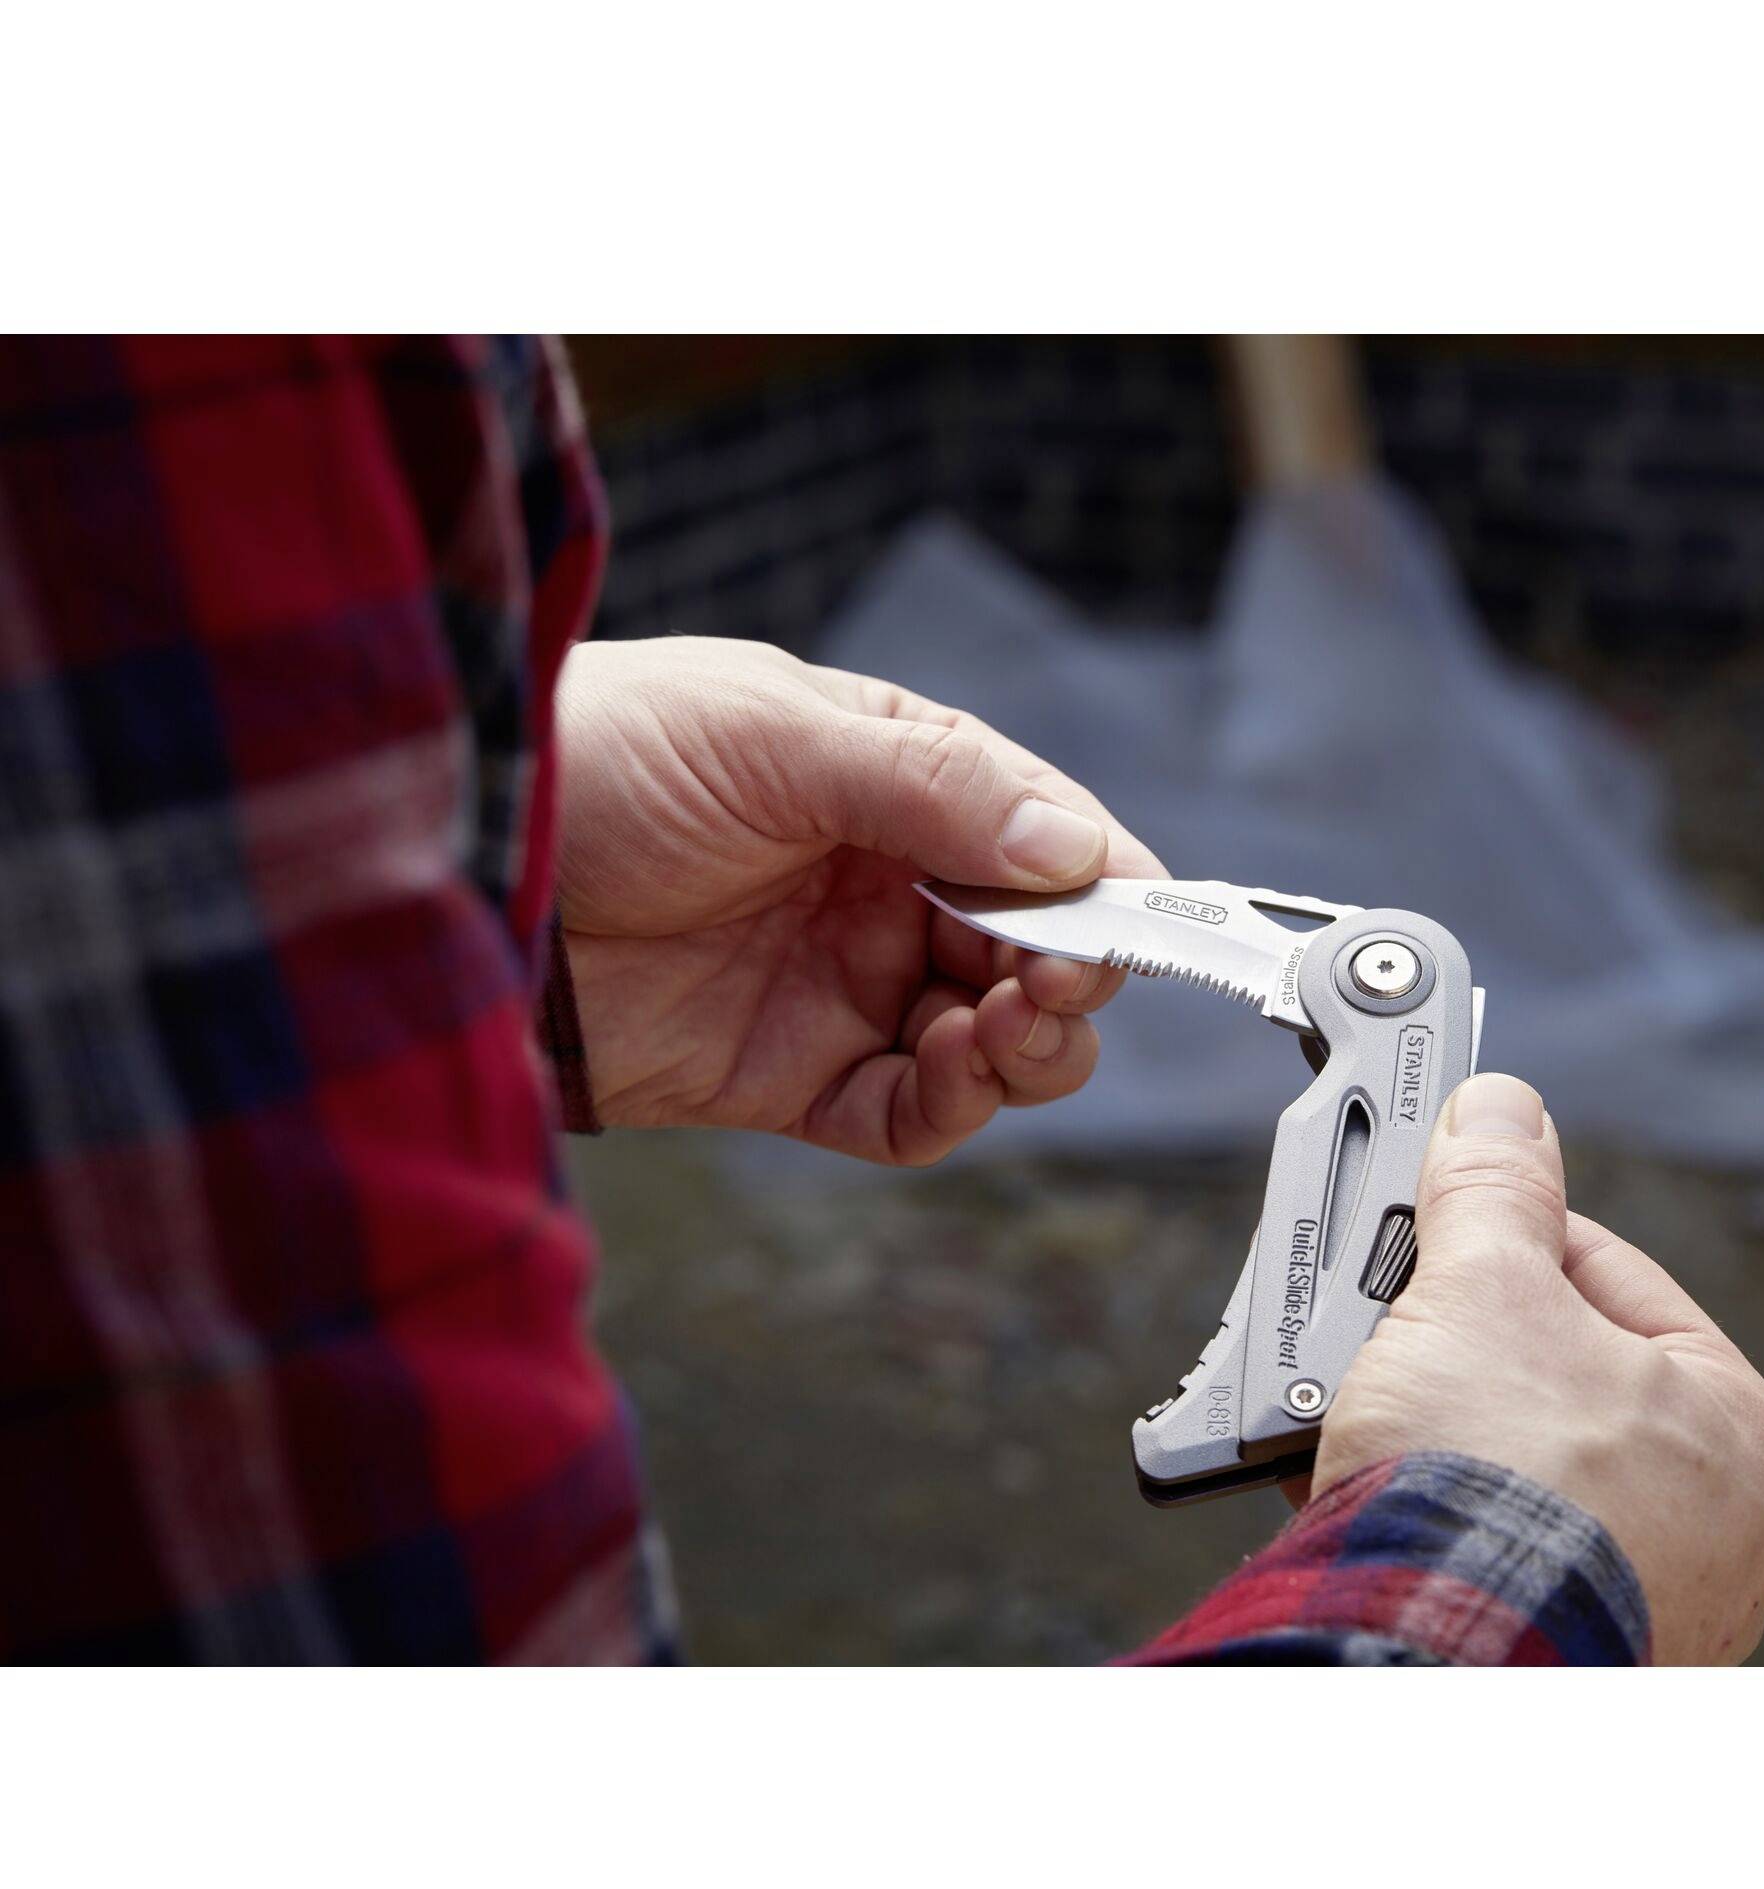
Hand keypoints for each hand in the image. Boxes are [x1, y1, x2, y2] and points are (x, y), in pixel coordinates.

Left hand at [552, 637, 1164, 1161]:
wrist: (460, 863)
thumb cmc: (605, 758)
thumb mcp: (772, 736)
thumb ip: (931, 789)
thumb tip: (1074, 849)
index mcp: (900, 785)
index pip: (1047, 837)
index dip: (1106, 885)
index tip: (1138, 923)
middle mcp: (889, 889)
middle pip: (1039, 952)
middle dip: (1075, 972)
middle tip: (1056, 977)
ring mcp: (845, 985)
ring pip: (995, 1042)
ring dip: (1031, 1044)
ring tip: (1006, 1020)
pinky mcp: (792, 1075)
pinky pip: (909, 1112)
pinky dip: (955, 1103)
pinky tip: (951, 1065)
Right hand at [1307, 1072, 1763, 1663]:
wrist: (1422, 1648)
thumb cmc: (1493, 1482)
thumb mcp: (1482, 1290)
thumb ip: (1492, 1189)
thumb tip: (1501, 1107)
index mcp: (1738, 1434)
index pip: (1609, 1275)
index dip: (1504, 1232)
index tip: (1435, 1217)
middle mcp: (1706, 1527)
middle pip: (1550, 1367)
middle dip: (1451, 1336)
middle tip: (1387, 1310)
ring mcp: (1624, 1590)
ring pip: (1500, 1450)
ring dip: (1419, 1414)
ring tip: (1359, 1390)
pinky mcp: (1537, 1633)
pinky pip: (1467, 1526)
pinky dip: (1410, 1492)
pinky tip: (1351, 1467)